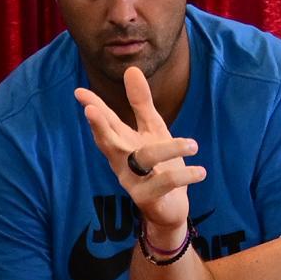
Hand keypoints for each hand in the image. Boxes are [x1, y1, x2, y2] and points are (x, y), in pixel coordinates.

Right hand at [71, 62, 206, 249]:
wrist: (169, 209)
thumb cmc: (158, 166)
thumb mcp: (151, 130)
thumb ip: (140, 103)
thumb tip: (130, 70)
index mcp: (122, 144)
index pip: (105, 123)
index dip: (93, 108)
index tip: (79, 92)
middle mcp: (123, 162)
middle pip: (109, 142)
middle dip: (100, 127)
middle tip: (91, 111)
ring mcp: (133, 181)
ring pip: (144, 160)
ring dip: (168, 149)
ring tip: (193, 144)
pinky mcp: (148, 198)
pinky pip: (165, 184)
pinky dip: (183, 176)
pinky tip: (201, 170)